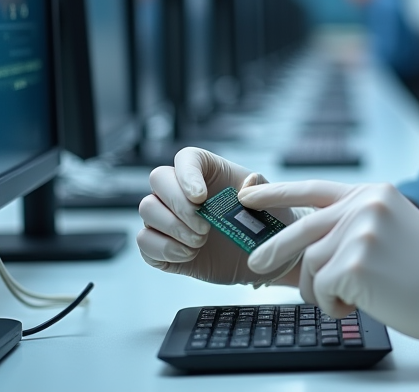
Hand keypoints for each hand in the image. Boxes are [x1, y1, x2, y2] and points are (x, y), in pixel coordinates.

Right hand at [136, 147, 304, 285]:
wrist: (267, 259)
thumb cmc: (270, 222)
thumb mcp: (274, 201)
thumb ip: (261, 188)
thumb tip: (247, 184)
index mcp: (209, 172)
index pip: (186, 158)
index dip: (186, 174)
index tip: (201, 197)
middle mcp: (183, 191)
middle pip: (158, 179)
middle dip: (178, 205)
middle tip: (204, 227)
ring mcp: (170, 218)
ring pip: (147, 209)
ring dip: (172, 228)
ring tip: (200, 242)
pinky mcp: (163, 246)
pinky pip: (144, 241)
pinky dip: (164, 249)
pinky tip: (189, 255)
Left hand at [240, 181, 418, 356]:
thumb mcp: (390, 227)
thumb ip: (352, 223)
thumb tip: (308, 238)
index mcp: (372, 194)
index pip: (314, 187)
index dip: (277, 192)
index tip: (249, 194)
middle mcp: (364, 206)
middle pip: (301, 228)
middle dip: (274, 249)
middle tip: (257, 265)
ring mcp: (358, 233)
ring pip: (309, 264)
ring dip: (319, 289)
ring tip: (346, 299)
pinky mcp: (353, 265)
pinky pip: (321, 289)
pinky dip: (332, 304)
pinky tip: (358, 305)